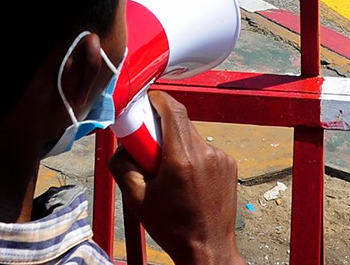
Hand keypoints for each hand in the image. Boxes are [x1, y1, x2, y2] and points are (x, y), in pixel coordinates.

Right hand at [110, 93, 243, 264]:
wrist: (207, 250)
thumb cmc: (173, 228)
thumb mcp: (136, 199)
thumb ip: (122, 166)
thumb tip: (121, 146)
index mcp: (182, 159)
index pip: (172, 109)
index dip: (156, 100)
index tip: (144, 103)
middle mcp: (205, 154)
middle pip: (180, 122)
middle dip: (160, 128)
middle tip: (148, 148)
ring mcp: (221, 159)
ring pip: (192, 136)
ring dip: (176, 144)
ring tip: (168, 173)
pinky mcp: (229, 165)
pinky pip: (204, 149)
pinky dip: (192, 156)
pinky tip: (186, 180)